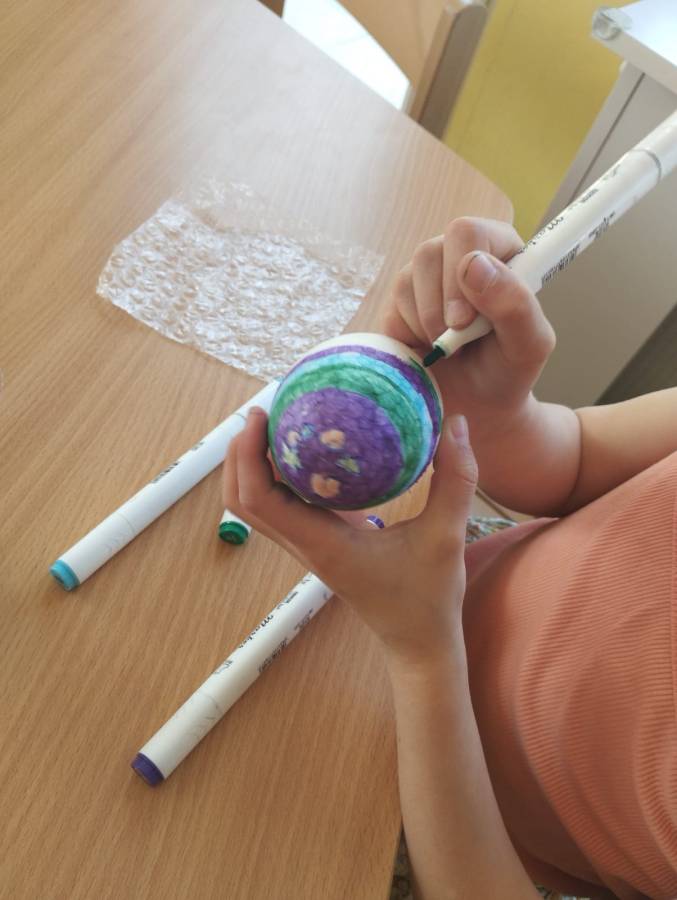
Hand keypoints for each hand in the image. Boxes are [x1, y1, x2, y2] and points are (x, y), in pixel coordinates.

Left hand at [222, 408, 477, 667]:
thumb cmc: (429, 597)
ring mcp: (307, 547)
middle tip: (262, 411)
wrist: (418, 641)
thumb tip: (457, 423)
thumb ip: (456, 479)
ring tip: (273, 424)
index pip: (260, 500)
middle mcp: (304, 546)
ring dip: (251, 466)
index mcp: (323, 544)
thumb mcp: (448, 535)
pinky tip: (307, 449)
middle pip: (242, 501)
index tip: (260, 415)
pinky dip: (276, 478)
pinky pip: (280, 508)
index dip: (249, 454)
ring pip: (255, 507)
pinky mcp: (317, 545)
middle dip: (240, 453)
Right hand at [381, 217, 555, 441]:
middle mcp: (457, 256)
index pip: (468, 232)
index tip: (465, 320)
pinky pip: (390, 313)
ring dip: (425, 326)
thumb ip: (514, 303)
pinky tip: (429, 351)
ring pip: (404, 282)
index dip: (460, 272)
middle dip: (438, 306)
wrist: (478, 405)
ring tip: (449, 350)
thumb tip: (472, 265)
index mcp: (498, 252)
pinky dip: (409, 340)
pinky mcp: (398, 305)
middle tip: (455, 341)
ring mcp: (424, 279)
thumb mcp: (529, 344)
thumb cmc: (509, 369)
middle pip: (429, 252)